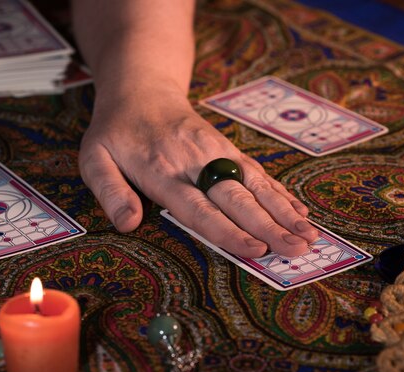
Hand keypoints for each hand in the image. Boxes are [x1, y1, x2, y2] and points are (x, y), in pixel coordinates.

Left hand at [78, 84, 318, 257]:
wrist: (141, 89)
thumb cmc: (115, 131)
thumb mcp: (94, 158)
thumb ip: (110, 191)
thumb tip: (128, 224)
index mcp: (163, 173)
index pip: (200, 208)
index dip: (229, 231)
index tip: (256, 250)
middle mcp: (196, 163)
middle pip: (237, 198)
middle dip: (269, 225)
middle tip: (297, 249)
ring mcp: (216, 153)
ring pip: (254, 184)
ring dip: (283, 210)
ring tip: (309, 235)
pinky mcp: (226, 148)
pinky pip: (257, 171)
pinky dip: (279, 192)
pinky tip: (300, 211)